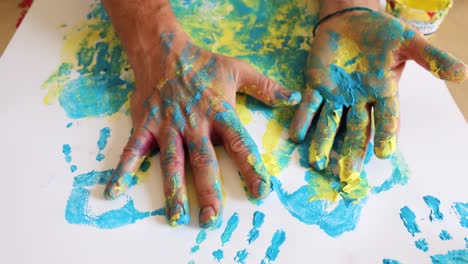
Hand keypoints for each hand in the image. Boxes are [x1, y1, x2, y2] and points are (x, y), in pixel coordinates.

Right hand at [102, 29, 299, 227]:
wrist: (163, 49)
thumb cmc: (202, 63)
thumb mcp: (238, 70)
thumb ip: (265, 87)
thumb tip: (293, 98)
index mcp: (220, 112)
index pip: (240, 144)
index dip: (251, 168)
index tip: (261, 192)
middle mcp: (194, 123)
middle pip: (203, 161)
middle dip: (209, 191)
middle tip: (212, 219)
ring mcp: (167, 126)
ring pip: (171, 162)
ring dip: (173, 191)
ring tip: (176, 218)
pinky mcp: (144, 125)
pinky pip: (133, 150)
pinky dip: (124, 170)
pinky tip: (115, 191)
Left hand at [289, 8, 466, 185]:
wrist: (352, 19)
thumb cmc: (382, 31)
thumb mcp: (408, 42)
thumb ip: (431, 58)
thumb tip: (463, 73)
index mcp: (383, 92)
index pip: (386, 117)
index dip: (386, 134)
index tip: (384, 153)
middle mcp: (359, 100)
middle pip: (356, 129)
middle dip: (351, 150)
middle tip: (347, 173)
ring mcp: (336, 95)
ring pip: (330, 123)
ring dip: (323, 142)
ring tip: (316, 162)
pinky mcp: (316, 86)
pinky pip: (308, 105)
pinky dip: (302, 120)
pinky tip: (296, 136)